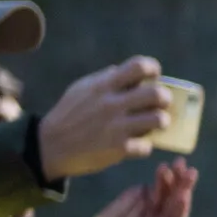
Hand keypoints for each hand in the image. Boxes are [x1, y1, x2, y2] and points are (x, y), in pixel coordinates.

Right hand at [38, 57, 171, 180]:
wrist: (51, 146)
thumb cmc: (69, 115)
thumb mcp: (81, 89)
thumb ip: (104, 79)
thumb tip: (123, 70)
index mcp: (103, 85)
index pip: (138, 66)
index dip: (152, 69)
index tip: (154, 76)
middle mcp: (112, 104)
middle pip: (156, 94)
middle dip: (165, 98)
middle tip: (161, 103)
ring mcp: (116, 127)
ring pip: (159, 120)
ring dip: (162, 122)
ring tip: (157, 124)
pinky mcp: (118, 149)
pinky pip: (147, 146)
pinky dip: (145, 146)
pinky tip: (139, 144)